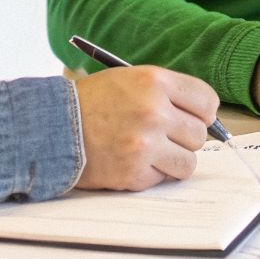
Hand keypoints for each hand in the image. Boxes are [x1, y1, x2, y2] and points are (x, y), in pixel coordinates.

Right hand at [72, 66, 218, 190]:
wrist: (52, 127)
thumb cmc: (91, 103)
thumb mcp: (129, 80)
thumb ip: (167, 94)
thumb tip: (204, 117)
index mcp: (154, 81)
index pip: (207, 101)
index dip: (201, 112)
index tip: (191, 118)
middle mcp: (154, 111)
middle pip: (199, 134)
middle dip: (183, 138)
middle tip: (161, 136)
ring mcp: (145, 144)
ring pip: (188, 162)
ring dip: (172, 160)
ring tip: (149, 151)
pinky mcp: (135, 172)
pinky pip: (164, 178)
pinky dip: (152, 174)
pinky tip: (131, 161)